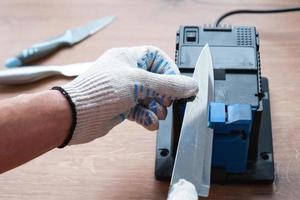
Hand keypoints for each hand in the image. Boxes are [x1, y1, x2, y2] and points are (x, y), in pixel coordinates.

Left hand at [54, 46, 197, 145]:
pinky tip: (150, 123)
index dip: (169, 70)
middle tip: (166, 103)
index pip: (157, 57)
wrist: (76, 115)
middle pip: (156, 80)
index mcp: (128, 57)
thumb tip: (191, 85)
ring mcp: (124, 91)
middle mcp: (126, 73)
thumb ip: (167, 85)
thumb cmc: (100, 91)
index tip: (177, 84)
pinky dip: (147, 117)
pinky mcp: (121, 107)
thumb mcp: (139, 83)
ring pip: (149, 97)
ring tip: (158, 115)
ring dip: (157, 108)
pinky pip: (141, 110)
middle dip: (164, 94)